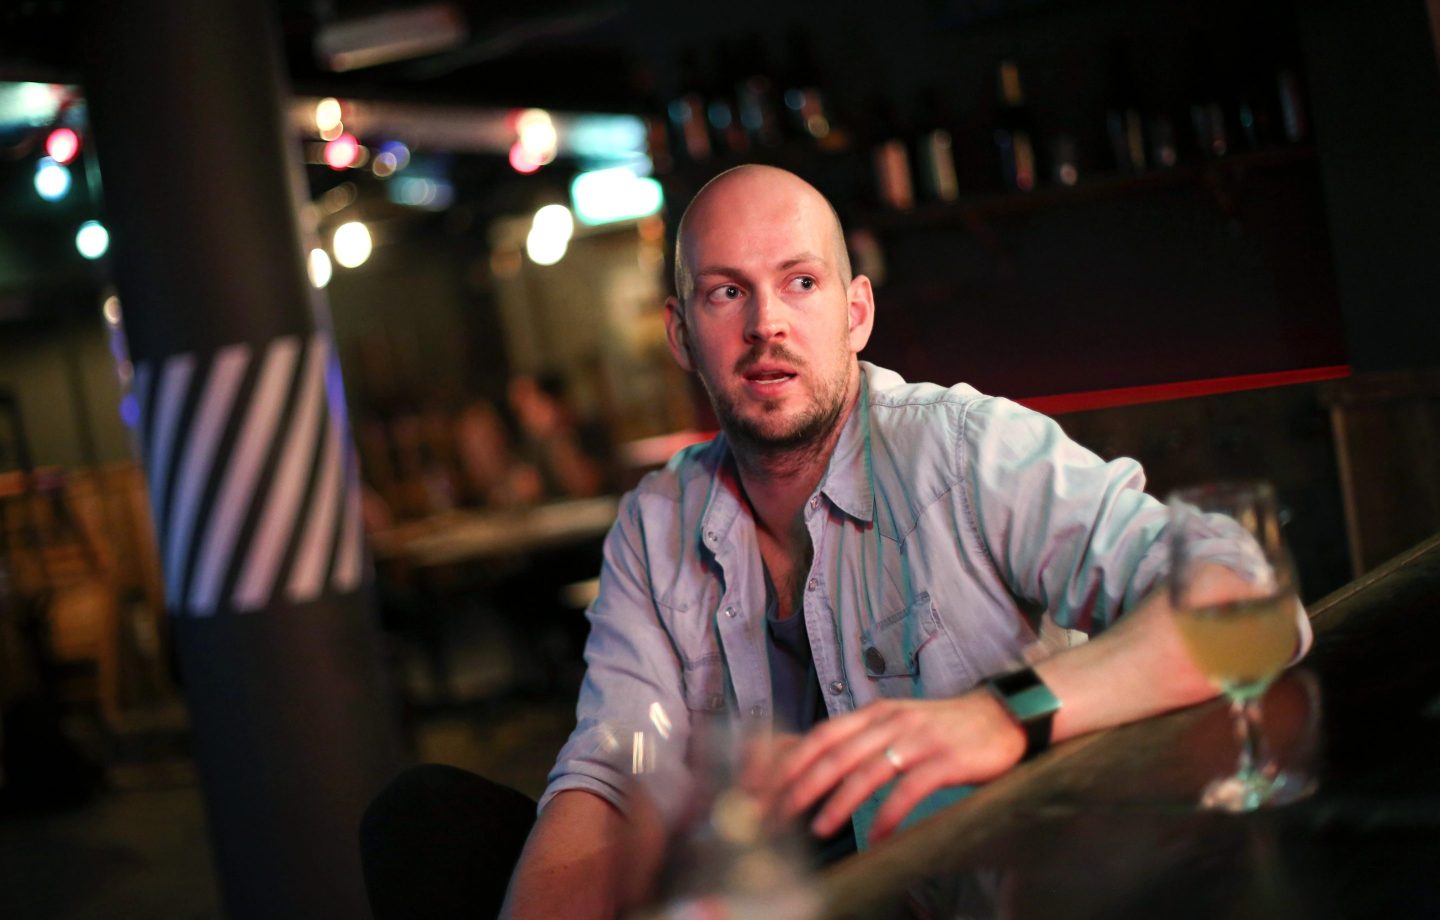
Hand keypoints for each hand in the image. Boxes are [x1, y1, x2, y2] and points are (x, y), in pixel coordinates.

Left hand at [761, 692, 1026, 841]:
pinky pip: (910, 789)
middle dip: (802, 787)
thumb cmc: (942, 728)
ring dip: (838, 803)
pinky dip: (889, 814)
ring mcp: (919, 740)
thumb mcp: (896, 724)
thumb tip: (814, 763)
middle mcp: (892, 722)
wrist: (1000, 717)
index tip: (766, 788)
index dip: (790, 762)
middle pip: (836, 755)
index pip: (822, 735)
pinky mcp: (946, 760)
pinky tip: (876, 836)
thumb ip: (860, 740)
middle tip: (779, 815)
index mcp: (875, 713)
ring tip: (819, 829)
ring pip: (868, 771)